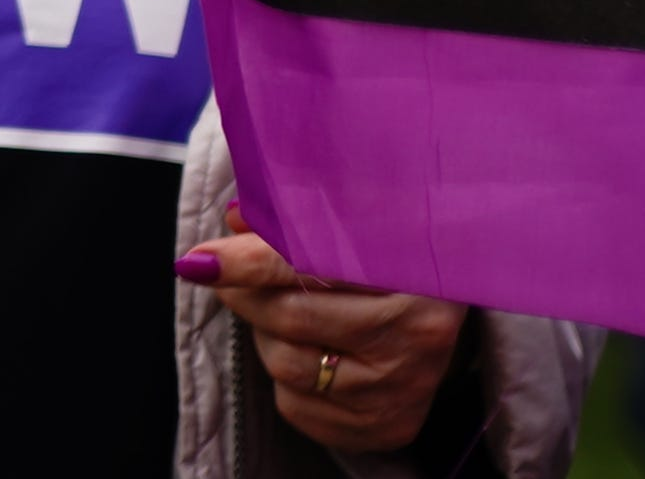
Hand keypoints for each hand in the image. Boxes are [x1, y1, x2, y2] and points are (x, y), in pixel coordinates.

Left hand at [194, 223, 466, 456]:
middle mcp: (416, 335)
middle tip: (227, 275)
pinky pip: (298, 406)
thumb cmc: (390, 261)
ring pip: (286, 364)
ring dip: (266, 335)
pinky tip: (312, 353)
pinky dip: (288, 379)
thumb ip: (296, 218)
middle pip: (290, 317)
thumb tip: (235, 218)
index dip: (248, 262)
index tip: (200, 261)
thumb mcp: (356, 226)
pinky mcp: (388, 426)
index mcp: (413, 270)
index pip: (311, 264)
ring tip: (285, 313)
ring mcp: (403, 388)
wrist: (443, 319)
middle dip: (243, 293)